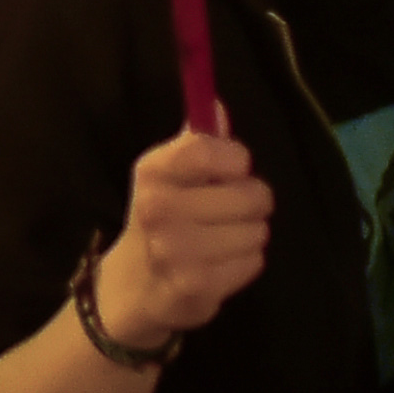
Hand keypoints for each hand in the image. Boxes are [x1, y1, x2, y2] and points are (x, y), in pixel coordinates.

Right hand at [95, 127, 271, 341]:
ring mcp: (177, 251)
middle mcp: (160, 209)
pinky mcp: (198, 286)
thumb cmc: (160, 219)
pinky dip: (245, 262)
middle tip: (232, 210)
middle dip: (252, 201)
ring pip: (258, 230)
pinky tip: (222, 263)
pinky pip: (254, 262)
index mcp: (152, 173)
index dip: (235, 158)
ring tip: (224, 239)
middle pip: (250, 194)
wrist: (135, 285)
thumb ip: (196, 143)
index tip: (234, 168)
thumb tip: (217, 106)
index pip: (207, 150)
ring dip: (250, 234)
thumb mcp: (168, 176)